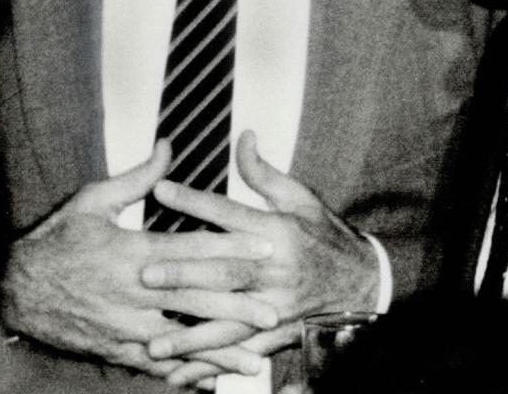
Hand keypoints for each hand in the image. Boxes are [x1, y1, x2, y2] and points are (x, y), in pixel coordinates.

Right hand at [0, 140, 279, 376]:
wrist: (13, 289)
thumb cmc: (56, 239)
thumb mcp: (93, 200)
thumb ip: (138, 177)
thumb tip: (169, 146)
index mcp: (132, 253)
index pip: (192, 250)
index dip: (232, 249)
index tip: (266, 249)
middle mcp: (132, 293)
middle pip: (195, 300)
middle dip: (237, 307)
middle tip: (275, 312)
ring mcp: (123, 326)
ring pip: (181, 341)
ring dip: (218, 351)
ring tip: (254, 360)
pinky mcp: (114, 349)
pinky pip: (154, 367)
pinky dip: (183, 375)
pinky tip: (210, 384)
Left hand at [140, 130, 379, 370]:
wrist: (362, 281)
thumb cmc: (324, 234)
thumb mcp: (300, 198)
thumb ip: (263, 173)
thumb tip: (243, 137)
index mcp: (278, 231)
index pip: (230, 213)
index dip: (196, 200)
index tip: (161, 189)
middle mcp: (275, 269)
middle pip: (225, 271)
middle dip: (185, 274)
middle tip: (145, 274)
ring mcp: (276, 305)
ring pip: (228, 320)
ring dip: (189, 333)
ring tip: (151, 340)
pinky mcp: (276, 333)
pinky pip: (238, 351)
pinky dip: (209, 365)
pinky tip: (178, 375)